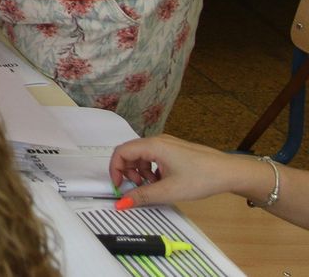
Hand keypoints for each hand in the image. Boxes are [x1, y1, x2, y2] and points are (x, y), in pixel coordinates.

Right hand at [109, 135, 260, 208]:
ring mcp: (167, 144)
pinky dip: (152, 170)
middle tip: (137, 189)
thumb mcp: (169, 190)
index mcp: (152, 146)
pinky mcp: (175, 150)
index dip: (115, 169)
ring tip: (152, 187)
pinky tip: (163, 182)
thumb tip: (121, 204)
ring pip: (142, 156)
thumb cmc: (200, 178)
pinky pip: (154, 157)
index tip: (119, 187)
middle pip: (130, 153)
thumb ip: (142, 196)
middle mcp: (157, 141)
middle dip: (128, 172)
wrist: (230, 172)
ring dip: (140, 172)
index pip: (121, 152)